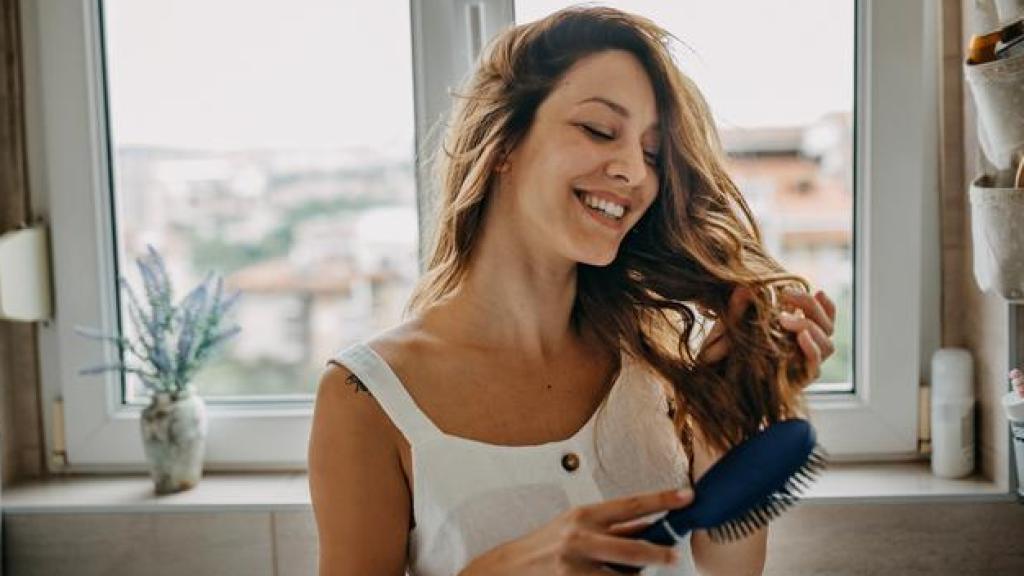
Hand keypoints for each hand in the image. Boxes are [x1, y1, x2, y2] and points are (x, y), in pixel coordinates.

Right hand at [459, 488, 692, 575]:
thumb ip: (612, 528)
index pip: (631, 505)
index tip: (686, 496)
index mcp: (585, 515)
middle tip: (673, 556)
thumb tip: (649, 526)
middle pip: (634, 548)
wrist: (509, 568)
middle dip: (659, 554)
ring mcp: (576, 565)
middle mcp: (581, 537)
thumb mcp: (577, 527)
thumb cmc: (547, 545)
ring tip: (628, 573)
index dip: (661, 500)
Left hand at [698, 287, 836, 382]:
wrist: (718, 385)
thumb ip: (740, 308)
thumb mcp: (732, 327)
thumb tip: (744, 287)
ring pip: (827, 345)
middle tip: (786, 295)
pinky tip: (800, 336)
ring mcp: (803, 366)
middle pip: (827, 328)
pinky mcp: (798, 381)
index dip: (827, 307)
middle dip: (811, 308)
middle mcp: (805, 351)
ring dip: (810, 326)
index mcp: (797, 336)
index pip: (825, 321)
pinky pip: (815, 365)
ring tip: (784, 319)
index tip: (818, 291)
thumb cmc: (726, 354)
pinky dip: (812, 349)